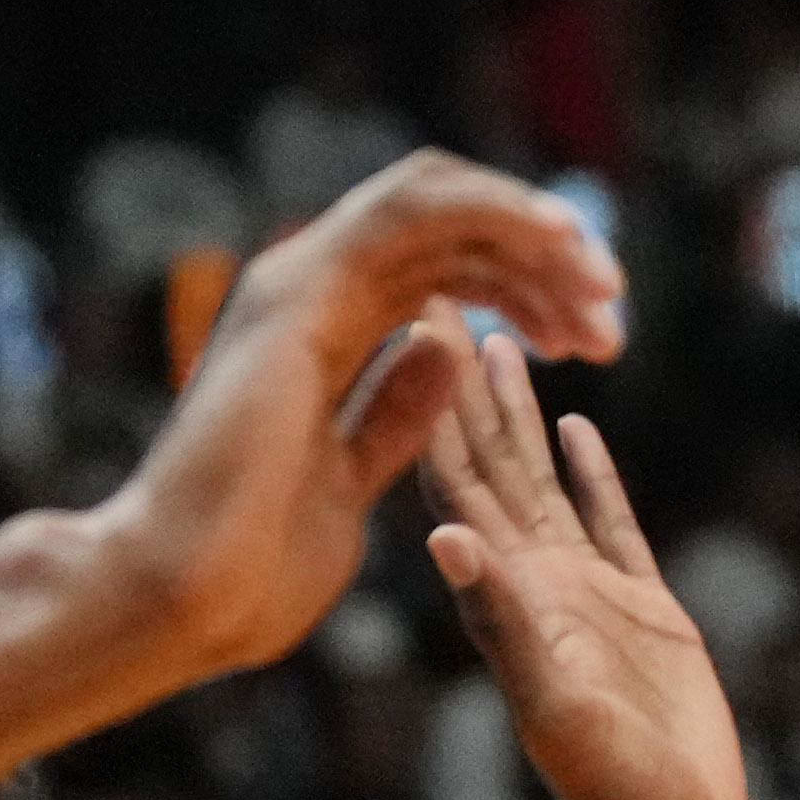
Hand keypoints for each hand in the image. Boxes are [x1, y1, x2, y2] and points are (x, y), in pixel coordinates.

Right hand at [99, 152, 626, 677]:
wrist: (184, 597)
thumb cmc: (254, 568)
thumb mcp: (353, 481)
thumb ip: (396, 415)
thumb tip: (450, 352)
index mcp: (325, 340)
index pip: (442, 276)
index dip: (525, 291)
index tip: (594, 340)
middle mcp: (311, 297)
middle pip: (450, 234)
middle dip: (543, 260)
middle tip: (614, 308)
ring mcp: (301, 282)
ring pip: (438, 203)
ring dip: (530, 230)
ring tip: (604, 282)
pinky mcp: (302, 287)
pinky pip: (412, 208)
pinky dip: (493, 211)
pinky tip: (561, 242)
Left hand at [422, 331, 744, 799]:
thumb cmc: (610, 798)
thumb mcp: (555, 706)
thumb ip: (507, 624)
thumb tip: (445, 541)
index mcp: (508, 596)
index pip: (452, 482)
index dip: (424, 401)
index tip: (404, 318)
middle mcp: (535, 584)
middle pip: (486, 462)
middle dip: (459, 381)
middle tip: (440, 290)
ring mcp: (586, 594)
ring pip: (539, 479)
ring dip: (513, 410)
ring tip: (500, 337)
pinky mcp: (642, 610)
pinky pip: (606, 519)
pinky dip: (586, 468)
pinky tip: (577, 421)